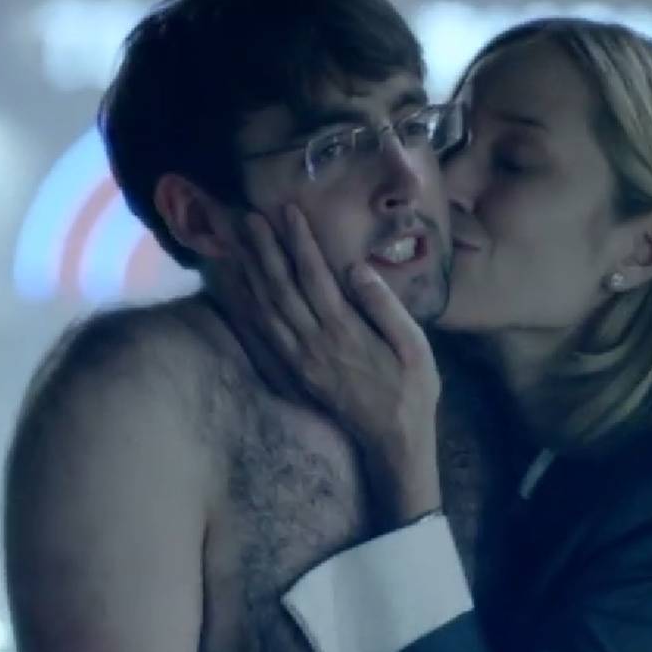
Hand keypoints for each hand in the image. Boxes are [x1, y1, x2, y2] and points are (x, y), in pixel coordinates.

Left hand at [234, 205, 441, 525]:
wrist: (393, 441)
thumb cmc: (412, 389)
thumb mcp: (414, 346)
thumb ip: (384, 306)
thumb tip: (356, 268)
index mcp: (344, 332)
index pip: (315, 277)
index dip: (299, 242)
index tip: (288, 211)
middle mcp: (314, 343)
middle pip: (280, 288)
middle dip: (263, 249)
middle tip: (249, 216)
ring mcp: (298, 360)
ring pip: (264, 308)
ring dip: (249, 273)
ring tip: (237, 243)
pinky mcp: (292, 371)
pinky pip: (261, 334)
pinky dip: (245, 308)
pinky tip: (236, 288)